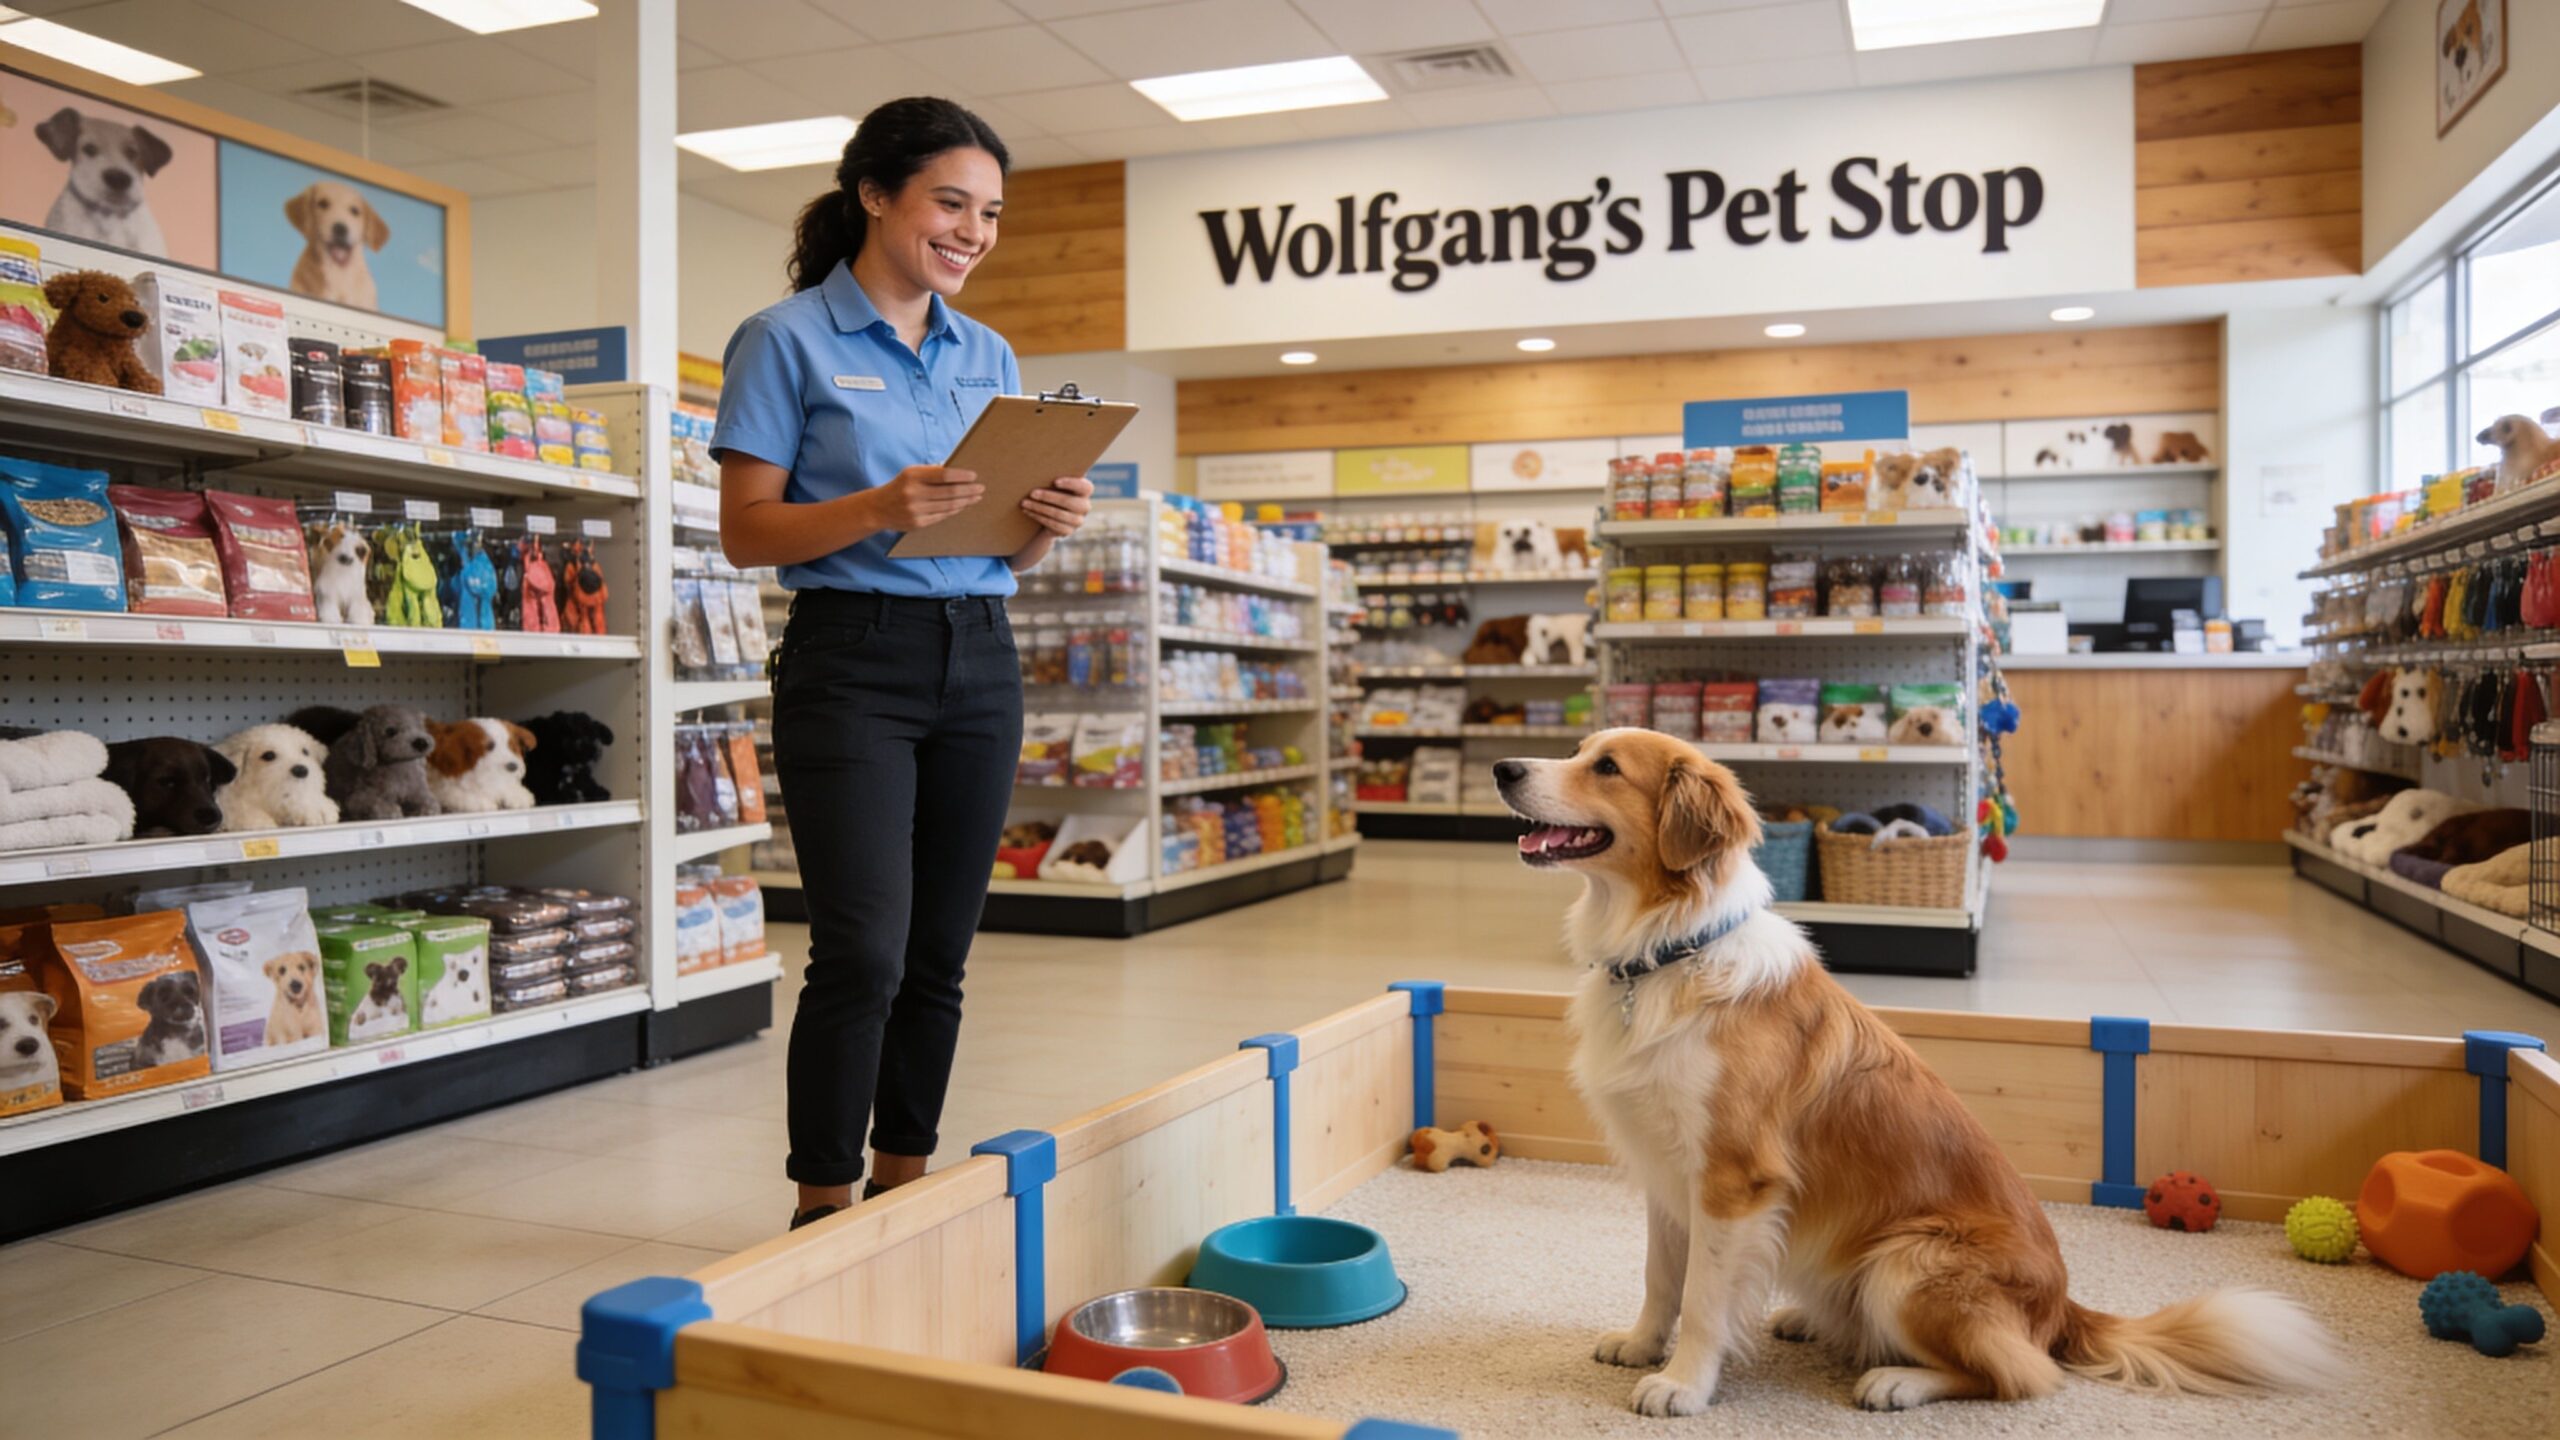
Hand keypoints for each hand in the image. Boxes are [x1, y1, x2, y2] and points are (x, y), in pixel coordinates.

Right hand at [868, 465, 982, 530]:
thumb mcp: (911, 473)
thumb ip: (932, 471)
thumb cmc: (900, 486)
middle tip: (981, 488)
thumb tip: (958, 471)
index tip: (974, 476)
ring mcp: (916, 510)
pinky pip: (942, 516)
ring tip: (976, 497)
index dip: (962, 476)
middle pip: (950, 492)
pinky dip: (955, 510)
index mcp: (912, 476)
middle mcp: (914, 494)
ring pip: (949, 506)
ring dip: (966, 501)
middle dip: (969, 490)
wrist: (877, 509)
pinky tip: (963, 505)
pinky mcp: (918, 524)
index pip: (944, 475)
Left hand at [1022, 474, 1093, 537]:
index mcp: (1085, 491)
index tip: (1055, 481)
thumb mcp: (1055, 483)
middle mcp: (1084, 506)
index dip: (1071, 484)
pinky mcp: (1068, 531)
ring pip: (1058, 514)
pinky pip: (1053, 525)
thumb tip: (1037, 459)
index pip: (1085, 487)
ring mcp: (1077, 520)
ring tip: (1024, 503)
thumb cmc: (1052, 490)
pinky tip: (1027, 511)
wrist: (1049, 514)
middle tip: (1032, 493)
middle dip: (1049, 497)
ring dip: (1039, 508)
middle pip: (1069, 502)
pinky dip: (1038, 517)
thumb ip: (1054, 474)